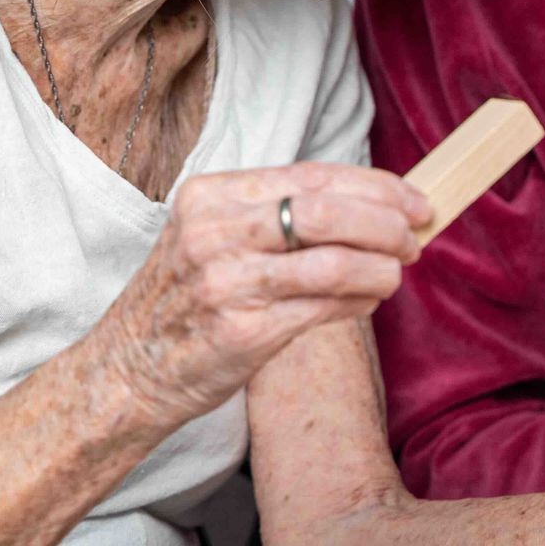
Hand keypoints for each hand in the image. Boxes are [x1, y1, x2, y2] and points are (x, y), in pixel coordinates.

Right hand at [94, 163, 430, 420]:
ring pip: (332, 262)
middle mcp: (214, 233)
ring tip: (395, 273)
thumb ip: (277, 213)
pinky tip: (369, 300)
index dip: (375, 187)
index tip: (415, 202)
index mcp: (210, 196)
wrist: (129, 369)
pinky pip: (322, 308)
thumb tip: (372, 204)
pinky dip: (358, 301)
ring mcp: (226, 283)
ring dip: (380, 267)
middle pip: (325, 212)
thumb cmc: (185, 296)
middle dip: (385, 223)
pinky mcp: (242, 332)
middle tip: (415, 238)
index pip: (311, 176)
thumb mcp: (211, 234)